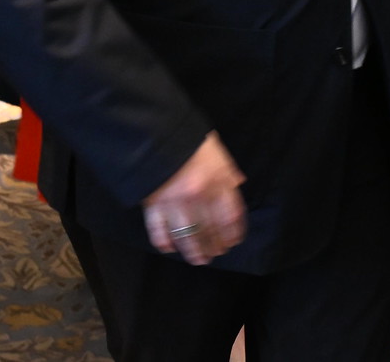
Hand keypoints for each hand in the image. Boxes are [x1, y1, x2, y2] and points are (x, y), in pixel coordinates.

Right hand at [142, 132, 246, 265]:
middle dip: (215, 246)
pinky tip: (169, 248)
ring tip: (198, 259)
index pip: (231, 216)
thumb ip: (226, 169)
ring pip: (187, 237)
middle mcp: (200, 196)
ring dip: (194, 252)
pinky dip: (164, 243)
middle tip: (215, 254)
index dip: (234, 233)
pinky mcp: (153, 205)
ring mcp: (175, 203)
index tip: (233, 242)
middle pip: (211, 231)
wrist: (153, 130)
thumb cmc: (187, 139)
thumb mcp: (215, 149)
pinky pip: (159, 232)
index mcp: (218, 180)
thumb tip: (237, 183)